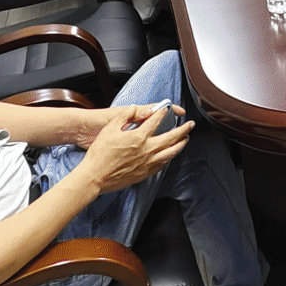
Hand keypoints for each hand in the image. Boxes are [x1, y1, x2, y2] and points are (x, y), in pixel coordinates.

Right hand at [72, 105, 190, 194]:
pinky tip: (170, 155)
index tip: (168, 109)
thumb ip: (124, 116)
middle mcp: (147, 150)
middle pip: (172, 137)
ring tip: (186, 139)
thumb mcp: (110, 129)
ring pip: (171, 152)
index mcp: (139, 137)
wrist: (95, 176)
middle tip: (190, 125)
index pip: (156, 121)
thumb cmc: (100, 154)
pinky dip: (169, 157)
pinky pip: (162, 164)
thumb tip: (134, 108)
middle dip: (183, 129)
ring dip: (181, 144)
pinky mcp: (145, 173)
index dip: (163, 113)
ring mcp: (147, 162)